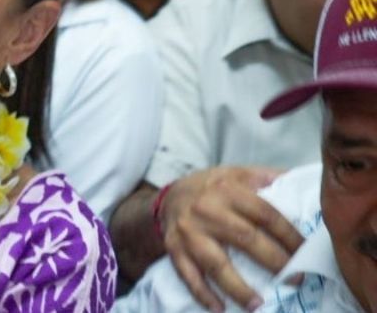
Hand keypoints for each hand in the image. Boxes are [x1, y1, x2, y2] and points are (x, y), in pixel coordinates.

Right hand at [160, 166, 303, 311]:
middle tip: (295, 280)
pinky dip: (203, 294)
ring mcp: (189, 232)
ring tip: (258, 305)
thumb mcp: (236, 173)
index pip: (265, 215)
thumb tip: (302, 182)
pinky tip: (219, 308)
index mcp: (228, 190)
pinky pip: (189, 275)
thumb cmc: (210, 188)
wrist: (168, 197)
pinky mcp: (174, 249)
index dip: (289, 236)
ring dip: (238, 287)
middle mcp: (207, 210)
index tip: (305, 253)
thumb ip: (266, 178)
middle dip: (274, 262)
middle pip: (245, 239)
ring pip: (216, 263)